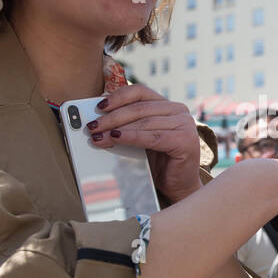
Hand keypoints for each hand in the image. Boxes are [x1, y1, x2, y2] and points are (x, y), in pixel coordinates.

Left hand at [87, 84, 201, 201]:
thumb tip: (99, 116)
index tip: (99, 106)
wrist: (179, 186)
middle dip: (112, 117)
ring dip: (117, 128)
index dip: (118, 97)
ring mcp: (185, 125)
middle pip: (139, 108)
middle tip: (93, 126)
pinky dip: (132, 137)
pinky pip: (152, 137)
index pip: (140, 92)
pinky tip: (116, 138)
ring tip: (99, 136)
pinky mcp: (185, 141)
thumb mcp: (142, 137)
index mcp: (169, 105)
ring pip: (144, 122)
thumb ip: (129, 124)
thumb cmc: (159, 162)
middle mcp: (179, 111)